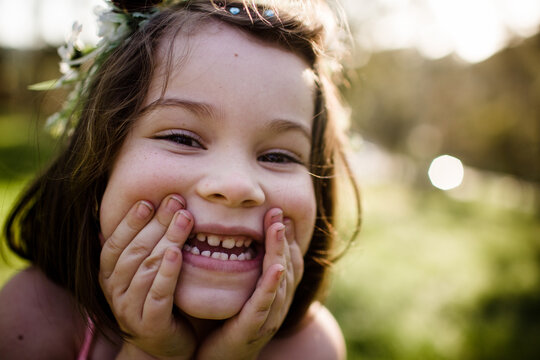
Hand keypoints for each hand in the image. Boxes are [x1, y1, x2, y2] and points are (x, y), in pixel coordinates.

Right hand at [99, 195, 196, 359]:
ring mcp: (130, 309)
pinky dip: (168, 272)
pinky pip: (159, 293)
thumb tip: (137, 207)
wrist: (165, 348)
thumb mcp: (146, 273)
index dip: (131, 221)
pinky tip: (177, 253)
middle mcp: (115, 291)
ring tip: (185, 218)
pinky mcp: (151, 323)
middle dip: (156, 223)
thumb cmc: (160, 301)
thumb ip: (141, 247)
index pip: (115, 243)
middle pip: (135, 250)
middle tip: (176, 201)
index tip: (149, 200)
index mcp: (110, 276)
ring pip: (147, 268)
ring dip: (167, 239)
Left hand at [195, 208, 303, 359]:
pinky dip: (272, 284)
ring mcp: (268, 317)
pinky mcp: (252, 328)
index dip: (287, 237)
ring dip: (279, 251)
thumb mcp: (239, 294)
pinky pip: (265, 303)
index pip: (289, 261)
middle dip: (283, 237)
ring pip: (281, 280)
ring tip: (278, 227)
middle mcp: (278, 305)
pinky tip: (275, 267)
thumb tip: (234, 238)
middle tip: (277, 211)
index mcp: (275, 295)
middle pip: (288, 265)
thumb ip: (243, 270)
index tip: (279, 213)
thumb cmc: (225, 326)